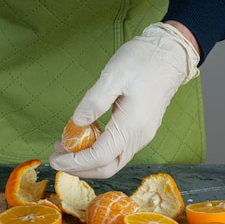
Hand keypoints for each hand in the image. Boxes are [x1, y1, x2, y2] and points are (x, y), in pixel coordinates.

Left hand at [49, 22, 199, 177]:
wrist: (170, 55)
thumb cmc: (142, 61)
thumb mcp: (114, 74)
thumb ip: (94, 101)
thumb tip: (78, 122)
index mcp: (131, 126)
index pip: (99, 157)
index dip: (74, 163)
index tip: (54, 159)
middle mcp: (138, 137)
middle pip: (106, 168)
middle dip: (79, 168)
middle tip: (55, 158)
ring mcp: (141, 136)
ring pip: (111, 162)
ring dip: (86, 161)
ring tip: (63, 147)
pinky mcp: (139, 131)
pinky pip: (116, 151)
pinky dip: (96, 152)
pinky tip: (82, 138)